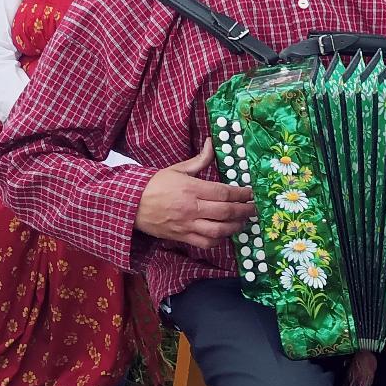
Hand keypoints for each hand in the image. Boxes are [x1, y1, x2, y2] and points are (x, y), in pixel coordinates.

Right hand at [136, 139, 256, 248]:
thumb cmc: (155, 185)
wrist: (131, 205)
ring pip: (218, 231)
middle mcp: (191, 208)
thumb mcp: (177, 169)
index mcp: (191, 189)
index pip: (223, 192)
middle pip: (225, 212)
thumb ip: (199, 159)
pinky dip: (218, 240)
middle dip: (244, 211)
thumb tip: (212, 143)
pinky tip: (224, 233)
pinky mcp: (182, 237)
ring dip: (234, 227)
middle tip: (253, 209)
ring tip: (242, 222)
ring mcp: (187, 225)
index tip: (250, 193)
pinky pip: (205, 243)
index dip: (241, 194)